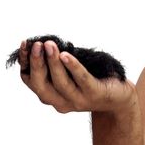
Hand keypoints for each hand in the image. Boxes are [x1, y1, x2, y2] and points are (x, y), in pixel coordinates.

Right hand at [18, 40, 135, 113]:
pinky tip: (66, 55)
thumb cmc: (92, 79)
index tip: (25, 43)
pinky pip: (81, 79)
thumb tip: (45, 41)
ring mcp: (78, 100)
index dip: (25, 62)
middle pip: (41, 84)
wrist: (119, 97)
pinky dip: (72, 67)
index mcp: (51, 95)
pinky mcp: (94, 94)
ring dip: (53, 62)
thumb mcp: (70, 72)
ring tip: (50, 44)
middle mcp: (60, 102)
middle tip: (37, 44)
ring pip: (60, 82)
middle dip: (37, 63)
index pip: (30, 80)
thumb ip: (57, 63)